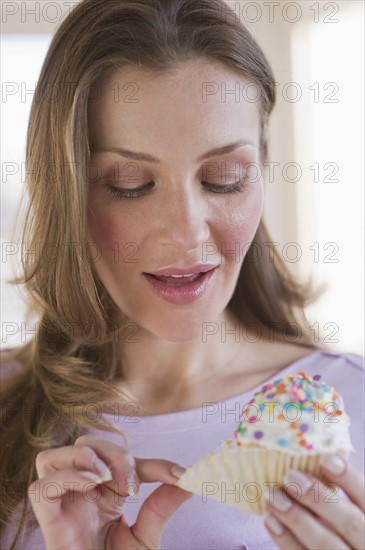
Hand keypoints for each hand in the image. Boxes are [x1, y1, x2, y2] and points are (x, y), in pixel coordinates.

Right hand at [28, 435, 190, 549]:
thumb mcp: (147, 538)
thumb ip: (161, 507)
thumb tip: (188, 480)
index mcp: (103, 494)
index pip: (123, 460)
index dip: (152, 463)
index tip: (178, 475)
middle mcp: (80, 494)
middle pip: (84, 445)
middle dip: (113, 454)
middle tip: (133, 484)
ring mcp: (62, 507)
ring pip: (51, 458)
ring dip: (82, 457)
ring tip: (105, 478)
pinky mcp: (49, 525)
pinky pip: (40, 488)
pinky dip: (65, 477)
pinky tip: (90, 486)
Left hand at [263, 453, 364, 548]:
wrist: (338, 549)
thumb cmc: (339, 525)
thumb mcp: (346, 509)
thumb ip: (334, 494)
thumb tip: (303, 459)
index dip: (350, 479)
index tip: (326, 458)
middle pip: (349, 523)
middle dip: (318, 498)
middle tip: (290, 476)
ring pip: (325, 544)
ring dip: (296, 518)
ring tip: (273, 496)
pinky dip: (285, 539)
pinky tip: (271, 519)